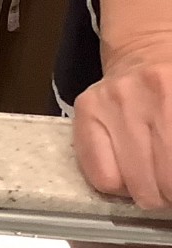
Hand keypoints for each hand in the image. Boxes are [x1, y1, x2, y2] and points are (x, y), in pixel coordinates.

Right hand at [73, 37, 171, 209]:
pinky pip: (100, 177)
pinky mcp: (83, 109)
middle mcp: (142, 95)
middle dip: (169, 193)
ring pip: (134, 185)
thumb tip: (171, 184)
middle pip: (164, 183)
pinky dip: (117, 186)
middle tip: (169, 186)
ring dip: (149, 193)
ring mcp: (108, 102)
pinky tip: (126, 171)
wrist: (144, 54)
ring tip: (152, 179)